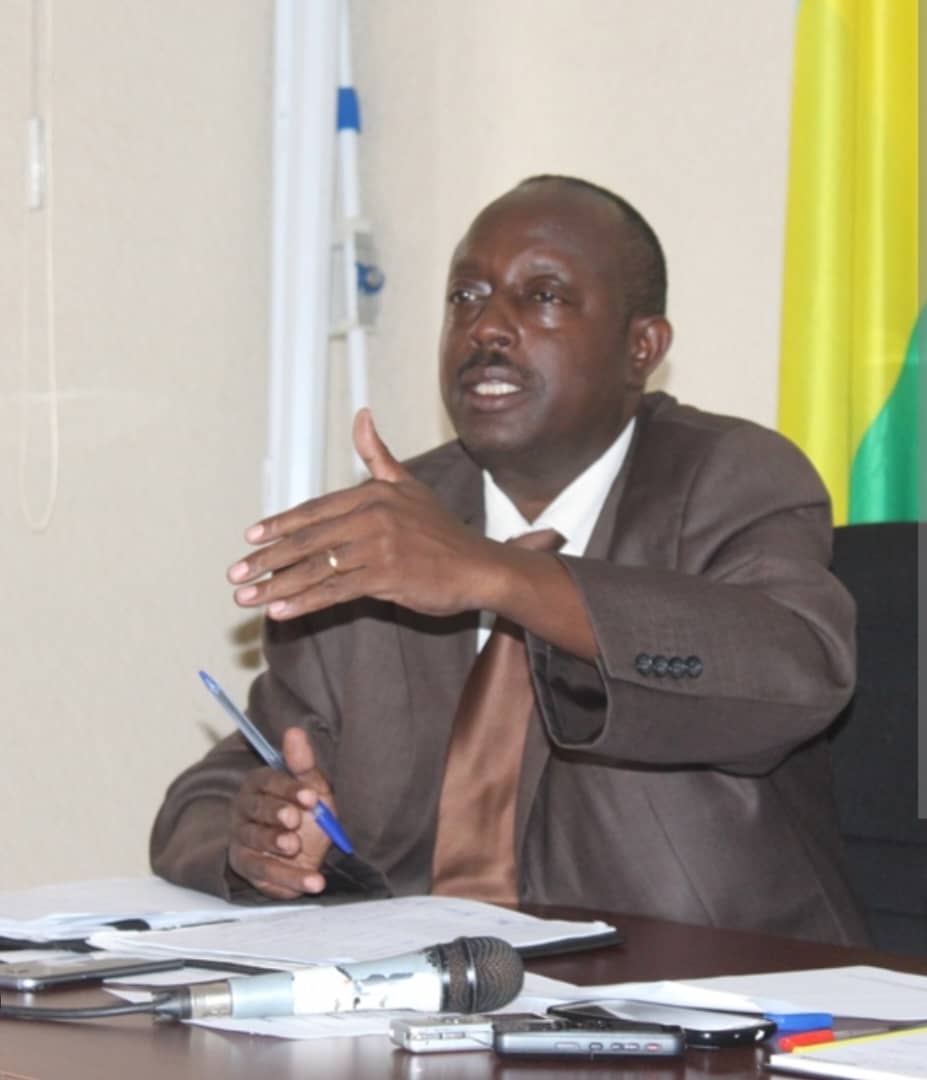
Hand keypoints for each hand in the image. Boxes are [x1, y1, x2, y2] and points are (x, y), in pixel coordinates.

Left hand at [227, 408, 502, 619]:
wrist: (479, 566)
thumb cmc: (442, 531)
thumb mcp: (409, 486)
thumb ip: (379, 455)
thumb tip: (361, 414)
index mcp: (373, 493)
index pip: (314, 510)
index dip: (279, 525)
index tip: (250, 538)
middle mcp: (372, 515)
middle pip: (308, 539)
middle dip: (266, 558)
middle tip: (235, 573)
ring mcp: (379, 546)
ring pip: (316, 567)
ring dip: (276, 585)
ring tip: (247, 598)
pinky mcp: (386, 576)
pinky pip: (336, 591)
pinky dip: (305, 602)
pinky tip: (281, 613)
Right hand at [228, 728, 334, 899]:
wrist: (314, 850)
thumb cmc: (310, 812)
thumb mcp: (314, 788)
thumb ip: (303, 763)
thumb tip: (295, 730)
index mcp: (258, 784)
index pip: (266, 781)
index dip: (287, 788)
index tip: (311, 797)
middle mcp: (245, 810)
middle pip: (254, 809)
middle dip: (275, 815)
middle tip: (295, 821)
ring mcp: (243, 840)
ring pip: (253, 842)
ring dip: (274, 845)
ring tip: (296, 848)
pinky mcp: (249, 868)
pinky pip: (265, 874)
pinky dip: (290, 879)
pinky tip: (313, 881)